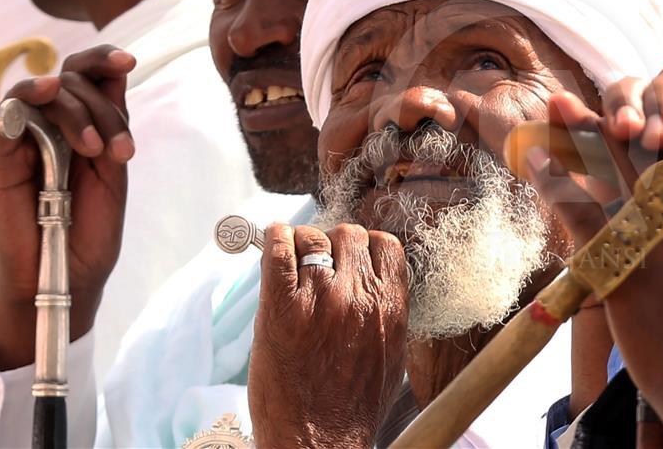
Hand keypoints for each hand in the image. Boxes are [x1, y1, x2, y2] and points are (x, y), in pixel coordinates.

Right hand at [0, 45, 134, 369]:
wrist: (66, 277)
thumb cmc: (91, 231)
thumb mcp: (112, 173)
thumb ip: (112, 125)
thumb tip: (115, 75)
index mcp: (85, 127)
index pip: (89, 76)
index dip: (105, 60)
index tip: (129, 61)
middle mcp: (54, 128)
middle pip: (74, 81)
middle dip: (103, 109)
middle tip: (118, 153)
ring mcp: (25, 141)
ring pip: (46, 93)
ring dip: (77, 111)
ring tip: (95, 151)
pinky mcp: (1, 158)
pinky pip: (7, 113)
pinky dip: (26, 97)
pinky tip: (46, 93)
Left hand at [249, 223, 407, 448]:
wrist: (320, 443)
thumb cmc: (353, 408)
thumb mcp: (390, 355)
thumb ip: (387, 312)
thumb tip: (376, 282)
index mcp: (392, 308)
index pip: (385, 245)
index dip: (365, 247)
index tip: (351, 258)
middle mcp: (360, 298)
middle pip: (349, 234)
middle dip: (333, 245)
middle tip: (318, 265)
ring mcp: (320, 300)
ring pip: (313, 237)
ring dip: (301, 244)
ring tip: (291, 264)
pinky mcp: (281, 309)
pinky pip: (277, 249)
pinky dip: (273, 239)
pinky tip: (271, 244)